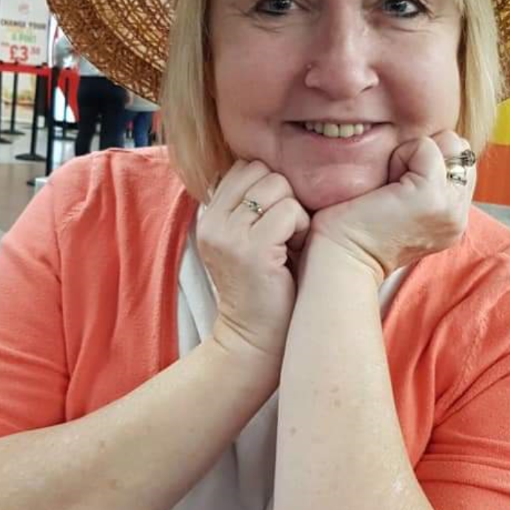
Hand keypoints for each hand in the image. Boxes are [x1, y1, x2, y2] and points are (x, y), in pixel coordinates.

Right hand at [197, 160, 309, 363]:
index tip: (276, 220)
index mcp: (209, 217)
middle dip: (284, 195)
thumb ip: (250, 207)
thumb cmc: (263, 290)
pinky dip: (301, 228)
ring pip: (278, 185)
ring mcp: (230, 235)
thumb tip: (278, 169)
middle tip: (286, 232)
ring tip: (290, 242)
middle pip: (261, 170)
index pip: (243, 166)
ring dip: (294, 211)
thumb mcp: (245, 242)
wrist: (254, 342)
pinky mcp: (253, 249)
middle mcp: (213, 222)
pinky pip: (289, 211)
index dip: (269, 186)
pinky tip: (295, 252)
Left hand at [309, 131, 474, 282]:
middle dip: (425, 153)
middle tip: (394, 185)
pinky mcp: (432, 195)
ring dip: (413, 154)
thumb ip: (425, 183)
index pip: (461, 162)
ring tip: (391, 186)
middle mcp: (459, 214)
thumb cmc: (356, 229)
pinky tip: (386, 186)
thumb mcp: (403, 206)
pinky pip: (426, 146)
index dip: (427, 160)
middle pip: (460, 148)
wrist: (341, 259)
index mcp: (453, 218)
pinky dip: (401, 155)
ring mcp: (450, 206)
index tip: (398, 189)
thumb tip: (427, 145)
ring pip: (448, 143)